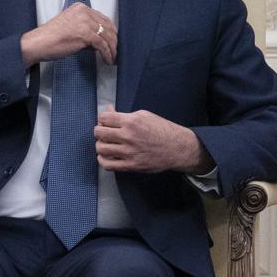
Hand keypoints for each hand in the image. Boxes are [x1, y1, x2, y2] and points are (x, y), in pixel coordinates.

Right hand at [22, 2, 117, 66]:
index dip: (111, 32)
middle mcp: (84, 11)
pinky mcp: (85, 34)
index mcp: (80, 7)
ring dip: (112, 50)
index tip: (114, 41)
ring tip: (113, 59)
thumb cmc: (50, 38)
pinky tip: (107, 60)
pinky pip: (102, 45)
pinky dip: (107, 54)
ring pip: (107, 36)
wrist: (38, 43)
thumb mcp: (71, 28)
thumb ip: (86, 30)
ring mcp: (85, 22)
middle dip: (114, 41)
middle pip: (108, 27)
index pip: (103, 19)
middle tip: (117, 52)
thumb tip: (100, 41)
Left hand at [95, 109, 210, 172]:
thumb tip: (109, 111)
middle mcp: (128, 136)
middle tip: (105, 133)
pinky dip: (103, 160)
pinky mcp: (131, 165)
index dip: (103, 119)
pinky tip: (106, 156)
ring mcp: (129, 152)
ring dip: (100, 145)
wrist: (177, 148)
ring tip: (106, 144)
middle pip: (99, 132)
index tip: (106, 122)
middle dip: (100, 131)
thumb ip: (125, 114)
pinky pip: (108, 164)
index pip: (104, 118)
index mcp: (132, 121)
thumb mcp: (145, 116)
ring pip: (100, 148)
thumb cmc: (162, 130)